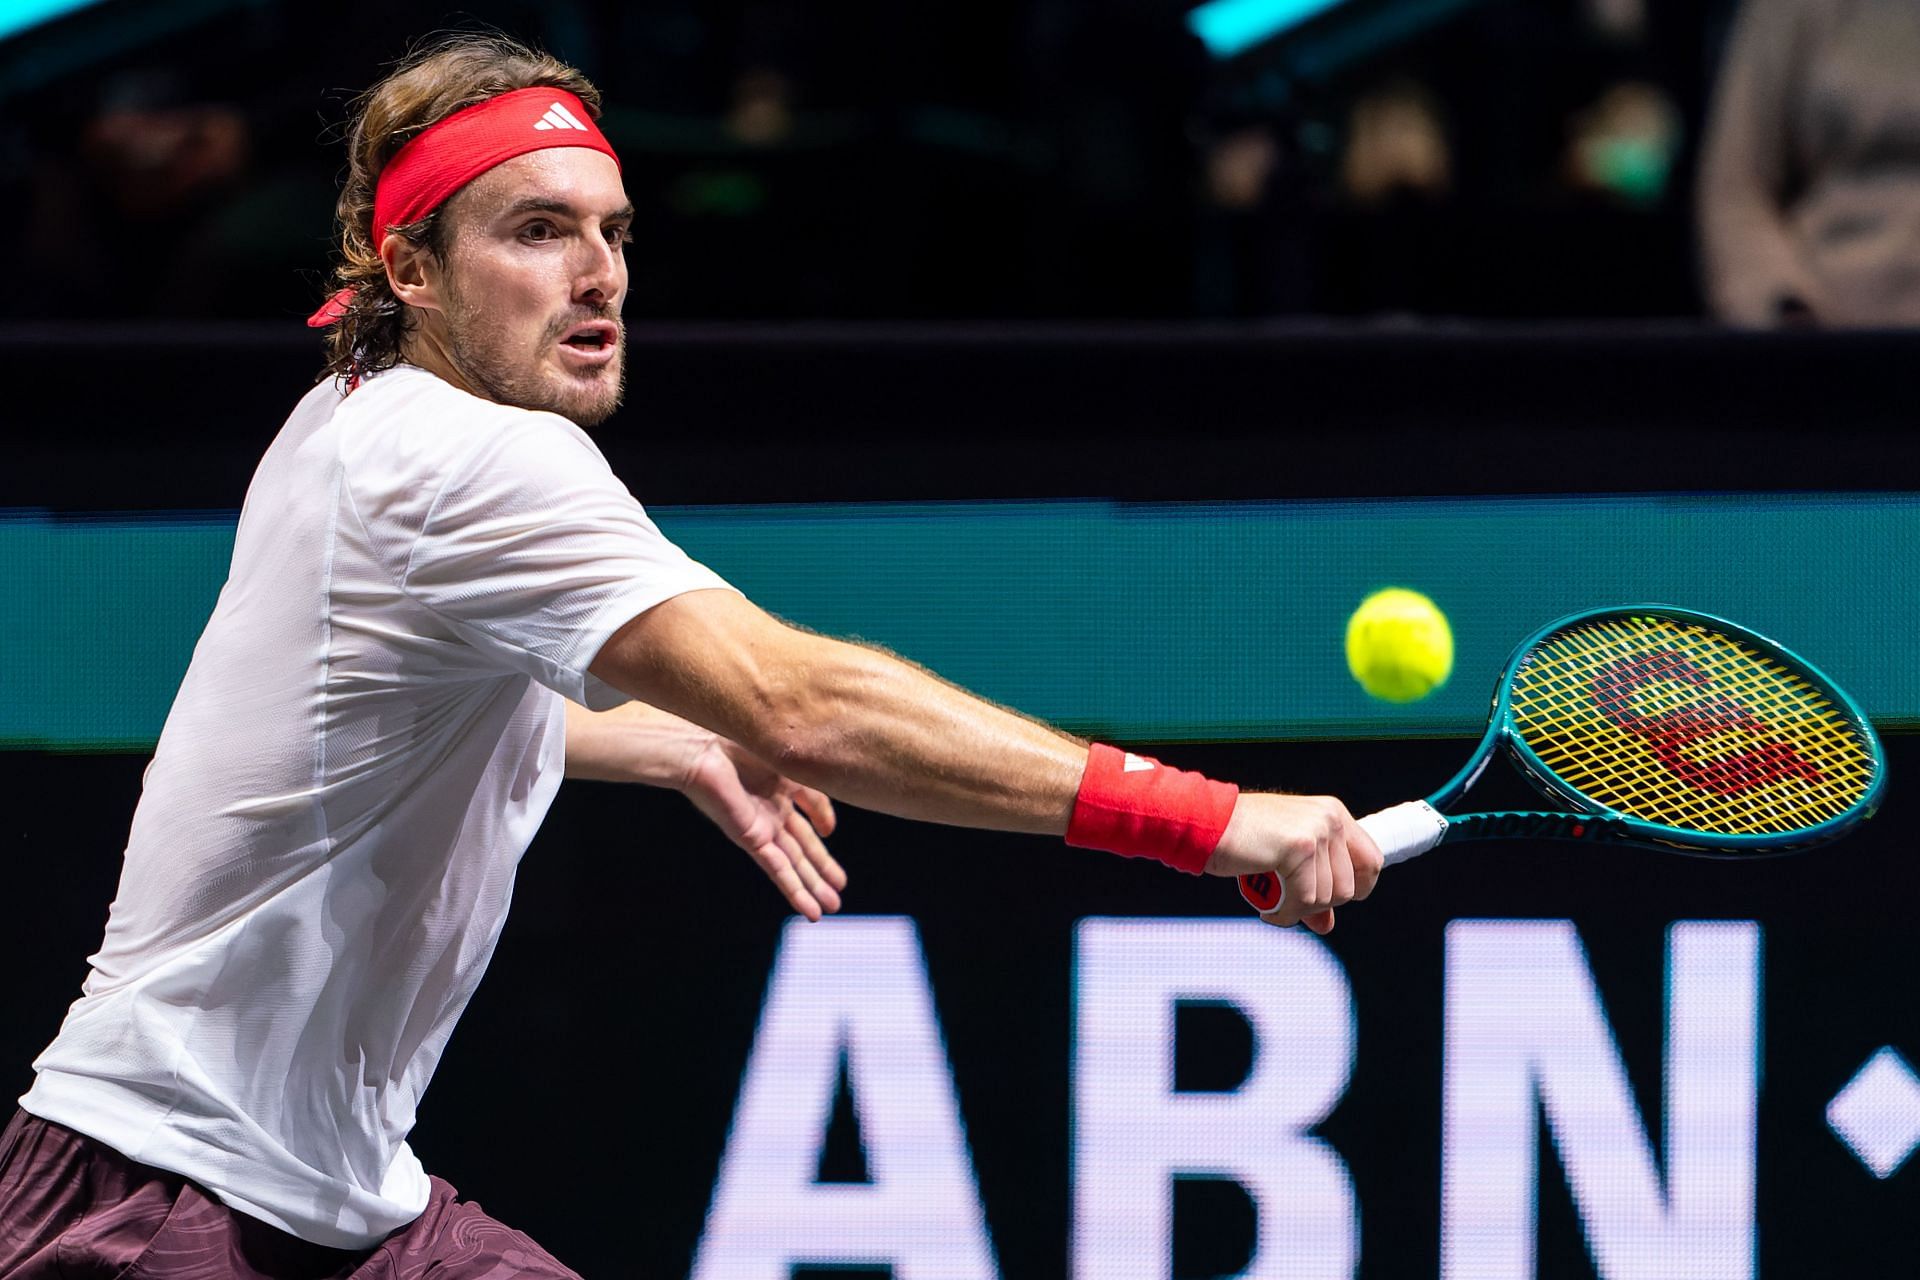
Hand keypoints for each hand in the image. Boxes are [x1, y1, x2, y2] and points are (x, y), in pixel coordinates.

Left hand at [682, 737, 845, 920]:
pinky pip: (778, 870)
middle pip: (801, 849)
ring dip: (811, 887)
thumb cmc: (739, 743)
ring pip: (792, 865)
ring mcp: (761, 829)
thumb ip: (815, 796)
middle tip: (837, 892)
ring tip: (830, 907)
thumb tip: (829, 831)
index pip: (807, 815)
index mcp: (780, 789)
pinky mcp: (751, 840)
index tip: (828, 831)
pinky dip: (794, 891)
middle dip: (820, 871)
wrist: (702, 748)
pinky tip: (809, 910)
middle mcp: (771, 813)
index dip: (822, 823)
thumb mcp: (793, 765)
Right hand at [1203, 793, 1381, 933]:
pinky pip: (1304, 900)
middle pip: (1348, 888)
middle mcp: (1331, 818)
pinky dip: (1283, 912)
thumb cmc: (1241, 839)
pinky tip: (1266, 906)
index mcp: (1333, 814)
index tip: (1329, 903)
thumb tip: (1326, 924)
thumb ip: (1312, 887)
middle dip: (1318, 904)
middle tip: (1287, 900)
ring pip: (1326, 898)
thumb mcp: (1284, 861)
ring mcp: (1317, 831)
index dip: (1356, 889)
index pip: (1372, 861)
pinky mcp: (1300, 847)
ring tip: (1271, 898)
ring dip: (1296, 909)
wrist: (1205, 823)